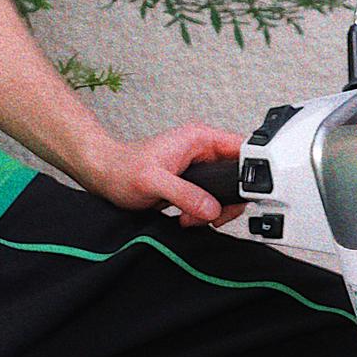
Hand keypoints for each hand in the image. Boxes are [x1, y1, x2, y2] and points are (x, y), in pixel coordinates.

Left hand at [80, 122, 245, 226]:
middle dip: (226, 201)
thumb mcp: (153, 181)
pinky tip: (185, 217)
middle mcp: (202, 151)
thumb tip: (211, 208)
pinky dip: (202, 214)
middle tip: (209, 214)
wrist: (105, 177)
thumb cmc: (123, 170)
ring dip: (212, 211)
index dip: (251, 169)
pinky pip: (211, 201)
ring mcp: (199, 168)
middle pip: (237, 176)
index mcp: (199, 138)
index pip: (241, 148)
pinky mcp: (192, 184)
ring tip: (190, 217)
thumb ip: (185, 194)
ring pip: (225, 192)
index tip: (242, 192)